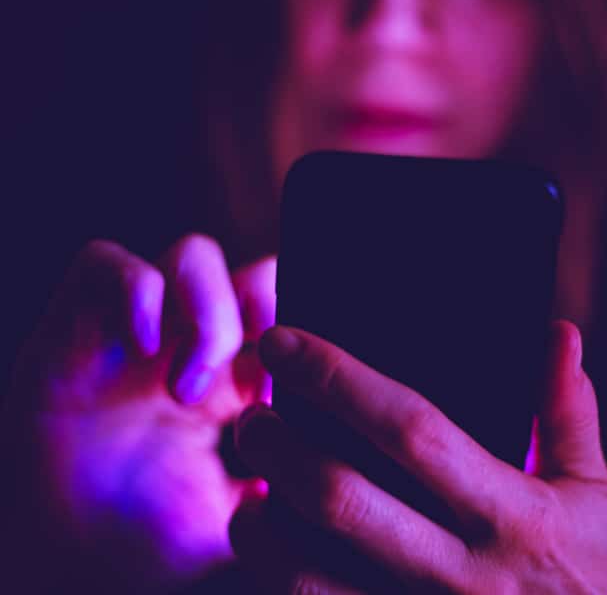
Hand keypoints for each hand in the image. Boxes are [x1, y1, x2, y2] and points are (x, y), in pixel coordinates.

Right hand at [4, 235, 274, 592]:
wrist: (71, 554)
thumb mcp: (240, 512)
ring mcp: (141, 326)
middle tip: (255, 381)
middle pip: (254, 271)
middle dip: (262, 310)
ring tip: (186, 391)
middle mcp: (196, 340)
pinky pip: (107, 261)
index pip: (288, 309)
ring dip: (204, 313)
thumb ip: (284, 482)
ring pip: (194, 254)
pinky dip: (133, 293)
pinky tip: (140, 349)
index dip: (301, 333)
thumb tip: (334, 468)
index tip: (291, 393)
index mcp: (240, 374)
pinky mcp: (78, 323)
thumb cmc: (156, 533)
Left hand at [231, 322, 606, 593]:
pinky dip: (281, 583)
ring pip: (307, 578)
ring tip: (254, 490)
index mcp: (513, 516)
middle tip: (254, 417)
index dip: (337, 379)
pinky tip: (279, 551)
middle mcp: (461, 576)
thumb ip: (569, 413)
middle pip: (341, 498)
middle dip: (278, 447)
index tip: (283, 342)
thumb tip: (559, 334)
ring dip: (262, 527)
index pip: (410, 429)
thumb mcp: (598, 495)